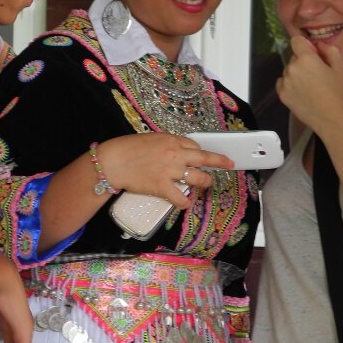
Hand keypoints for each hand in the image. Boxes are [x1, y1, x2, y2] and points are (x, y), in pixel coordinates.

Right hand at [97, 133, 233, 207]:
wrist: (114, 161)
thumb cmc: (128, 149)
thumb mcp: (151, 139)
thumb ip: (167, 145)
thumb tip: (179, 151)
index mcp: (172, 140)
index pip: (195, 146)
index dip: (200, 153)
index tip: (203, 156)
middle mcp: (175, 154)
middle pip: (205, 158)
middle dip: (220, 162)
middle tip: (229, 164)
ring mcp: (170, 171)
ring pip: (198, 178)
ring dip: (205, 182)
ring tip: (206, 184)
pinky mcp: (162, 187)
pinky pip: (181, 197)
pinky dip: (185, 202)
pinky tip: (186, 202)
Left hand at [276, 35, 342, 133]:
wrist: (330, 117)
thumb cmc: (337, 91)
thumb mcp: (339, 67)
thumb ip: (329, 50)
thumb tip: (318, 45)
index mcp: (306, 58)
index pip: (296, 40)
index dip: (305, 45)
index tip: (312, 54)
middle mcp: (291, 68)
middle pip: (294, 57)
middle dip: (303, 61)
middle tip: (315, 74)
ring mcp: (284, 82)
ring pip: (288, 70)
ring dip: (296, 73)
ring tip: (309, 86)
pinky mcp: (281, 94)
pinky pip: (282, 83)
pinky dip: (289, 84)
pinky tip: (301, 92)